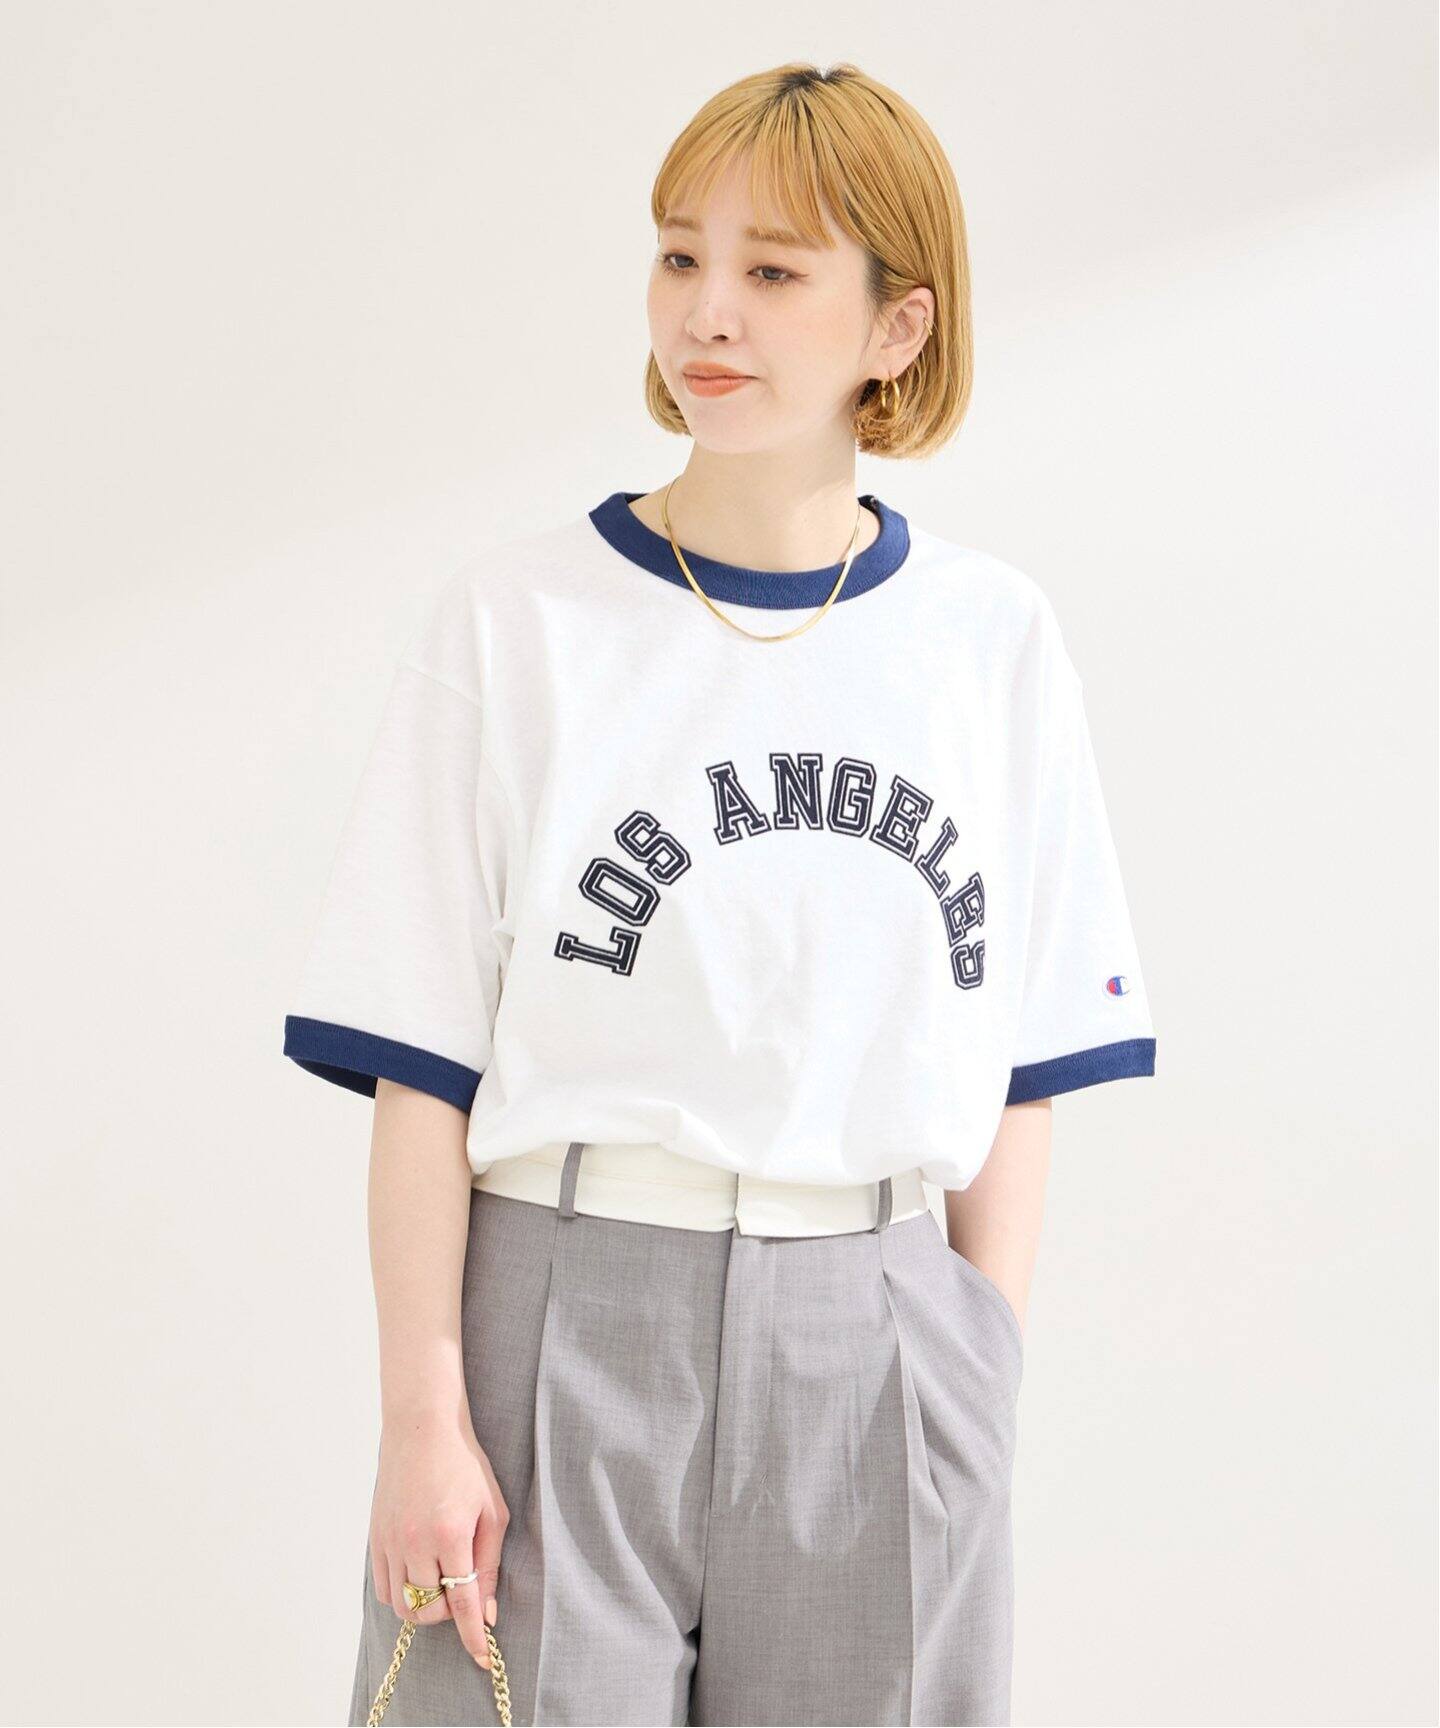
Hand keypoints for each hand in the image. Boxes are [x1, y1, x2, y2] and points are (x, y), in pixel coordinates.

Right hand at [370, 1413, 509, 1669]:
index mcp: (450, 1534)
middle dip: (451, 1612)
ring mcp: (390, 1542)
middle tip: (463, 1587)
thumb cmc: (465, 1466)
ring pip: (404, 1606)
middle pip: (430, 1610)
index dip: (473, 1636)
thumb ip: (489, 1565)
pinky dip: (402, 1595)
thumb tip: (486, 1614)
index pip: (462, 1602)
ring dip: (426, 1606)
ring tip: (441, 1579)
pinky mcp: (375, 1539)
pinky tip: (419, 1575)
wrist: (422, 1429)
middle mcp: (415, 1542)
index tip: (484, 1659)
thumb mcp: (492, 1511)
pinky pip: (384, 1589)